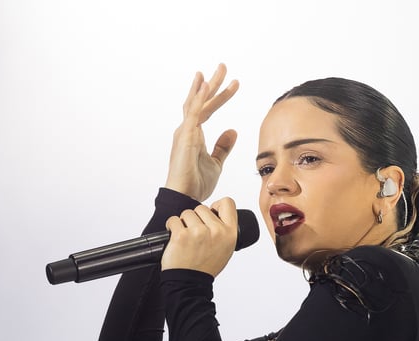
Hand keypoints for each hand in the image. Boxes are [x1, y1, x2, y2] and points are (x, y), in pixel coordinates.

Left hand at [161, 197, 238, 276]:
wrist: (190, 283)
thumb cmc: (205, 267)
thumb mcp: (225, 249)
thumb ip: (223, 231)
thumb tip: (215, 213)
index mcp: (230, 233)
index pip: (228, 203)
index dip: (217, 205)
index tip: (211, 213)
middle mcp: (216, 231)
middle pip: (202, 208)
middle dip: (195, 218)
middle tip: (194, 234)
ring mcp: (198, 232)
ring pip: (187, 213)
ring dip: (183, 223)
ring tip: (185, 238)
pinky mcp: (181, 235)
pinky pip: (173, 220)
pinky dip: (171, 227)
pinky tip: (176, 238)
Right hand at [164, 64, 238, 201]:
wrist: (185, 198)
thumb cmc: (196, 184)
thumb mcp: (216, 163)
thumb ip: (223, 146)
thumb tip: (232, 131)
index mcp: (193, 135)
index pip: (208, 110)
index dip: (220, 96)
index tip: (233, 84)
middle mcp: (187, 130)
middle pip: (200, 101)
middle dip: (212, 84)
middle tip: (223, 66)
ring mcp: (185, 132)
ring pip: (197, 103)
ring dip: (208, 86)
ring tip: (218, 70)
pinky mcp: (185, 137)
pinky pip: (194, 114)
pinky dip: (199, 99)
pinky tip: (206, 86)